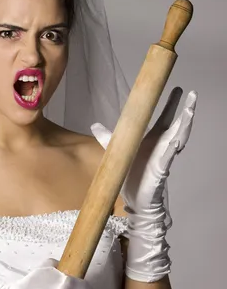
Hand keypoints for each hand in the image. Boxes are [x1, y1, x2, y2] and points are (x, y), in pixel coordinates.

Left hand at [91, 88, 197, 212]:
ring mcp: (162, 157)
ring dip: (184, 126)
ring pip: (177, 138)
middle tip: (193, 95)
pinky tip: (177, 141)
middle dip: (185, 110)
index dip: (171, 105)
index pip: (164, 118)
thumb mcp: (115, 150)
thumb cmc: (130, 176)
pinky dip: (172, 149)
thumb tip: (94, 125)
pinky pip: (168, 158)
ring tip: (190, 113)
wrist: (134, 199)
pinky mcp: (160, 170)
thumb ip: (106, 137)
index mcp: (152, 140)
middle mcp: (161, 146)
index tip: (179, 89)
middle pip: (176, 124)